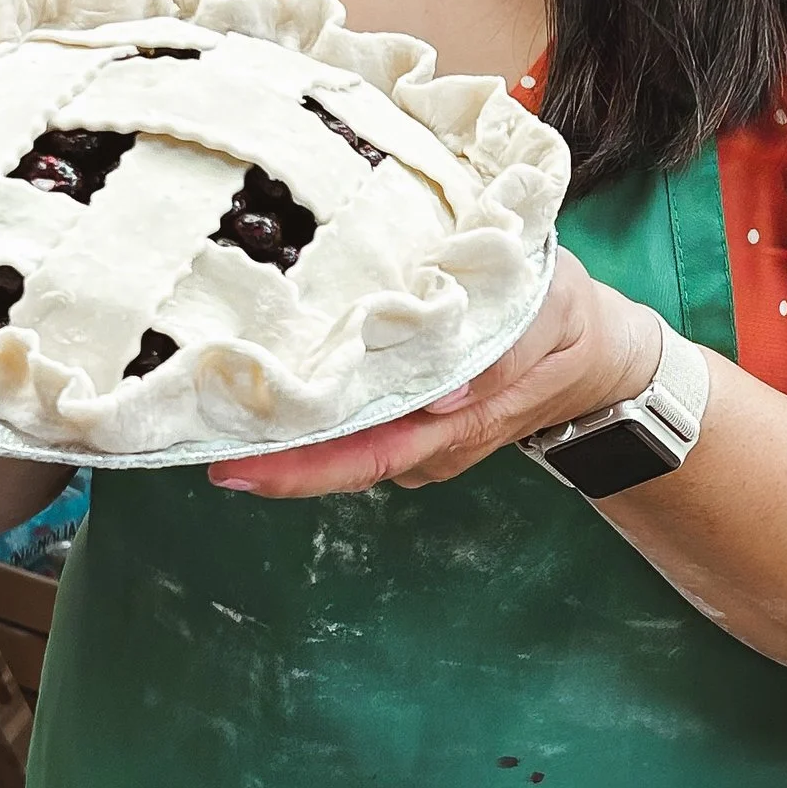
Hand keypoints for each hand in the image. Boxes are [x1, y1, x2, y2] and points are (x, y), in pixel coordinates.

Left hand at [210, 249, 663, 498]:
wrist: (599, 356)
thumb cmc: (569, 326)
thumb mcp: (553, 318)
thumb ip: (503, 353)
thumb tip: (437, 394)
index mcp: (453, 421)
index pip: (366, 456)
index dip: (300, 469)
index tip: (234, 466)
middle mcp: (423, 439)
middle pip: (334, 459)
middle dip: (265, 453)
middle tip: (187, 427)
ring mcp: (413, 430)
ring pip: (339, 441)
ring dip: (280, 428)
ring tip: (208, 396)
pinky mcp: (407, 410)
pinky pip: (352, 419)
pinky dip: (312, 403)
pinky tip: (267, 376)